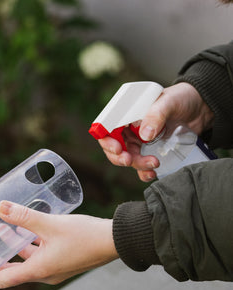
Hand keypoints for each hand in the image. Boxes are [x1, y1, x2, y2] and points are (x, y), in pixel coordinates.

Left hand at [0, 201, 117, 289]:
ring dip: (10, 247)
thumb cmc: (86, 236)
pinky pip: (37, 254)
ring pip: (24, 260)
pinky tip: (23, 228)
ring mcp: (53, 267)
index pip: (3, 280)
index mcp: (39, 270)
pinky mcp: (61, 259)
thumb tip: (0, 208)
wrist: (115, 241)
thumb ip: (24, 216)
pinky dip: (26, 244)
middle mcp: (44, 273)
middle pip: (11, 271)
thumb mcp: (51, 225)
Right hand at [98, 82, 213, 181]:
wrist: (201, 108)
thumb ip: (156, 115)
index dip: (107, 141)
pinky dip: (144, 173)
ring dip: (136, 165)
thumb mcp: (169, 102)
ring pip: (128, 159)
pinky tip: (152, 173)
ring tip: (153, 164)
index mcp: (126, 115)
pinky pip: (141, 167)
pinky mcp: (150, 152)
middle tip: (129, 160)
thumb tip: (145, 135)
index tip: (118, 148)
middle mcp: (129, 130)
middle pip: (114, 148)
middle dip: (119, 158)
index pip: (106, 129)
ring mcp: (139, 143)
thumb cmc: (182, 98)